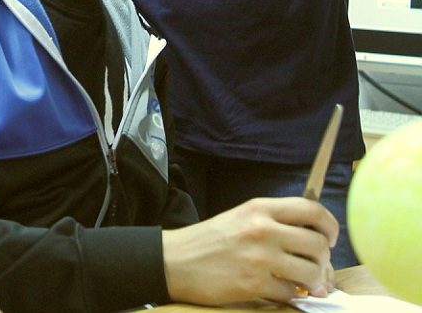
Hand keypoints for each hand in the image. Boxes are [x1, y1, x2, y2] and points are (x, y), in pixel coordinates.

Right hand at [162, 197, 337, 305]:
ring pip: (311, 271)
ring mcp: (259, 257)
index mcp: (259, 208)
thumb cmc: (208, 241)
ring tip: (303, 282)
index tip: (329, 238)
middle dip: (324, 260)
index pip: (312, 210)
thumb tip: (314, 238)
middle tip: (316, 267)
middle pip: (318, 244)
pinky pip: (292, 293)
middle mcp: (262, 229)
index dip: (330, 226)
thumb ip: (274, 222)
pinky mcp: (254, 284)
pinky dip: (292, 295)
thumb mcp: (240, 217)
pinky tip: (280, 290)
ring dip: (313, 281)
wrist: (174, 261)